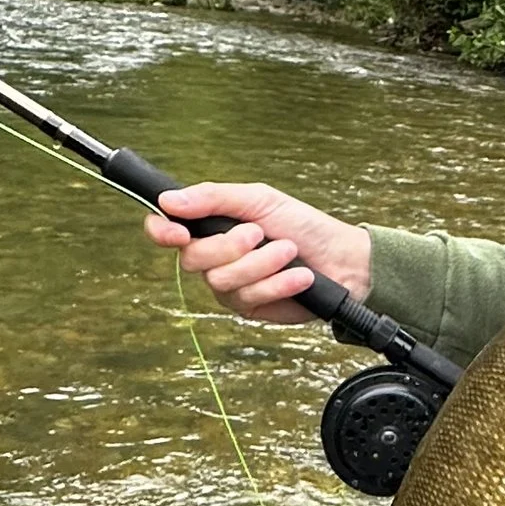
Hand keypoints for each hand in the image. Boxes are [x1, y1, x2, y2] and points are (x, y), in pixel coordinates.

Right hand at [141, 180, 371, 324]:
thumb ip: (214, 198)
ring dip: (262, 264)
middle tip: (260, 234)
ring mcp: (229, 285)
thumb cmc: (301, 225)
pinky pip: (249, 297)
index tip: (179, 232)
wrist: (341, 260)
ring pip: (222, 281)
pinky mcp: (249, 307)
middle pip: (194, 259)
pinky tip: (299, 276)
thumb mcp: (259, 200)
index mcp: (210, 226)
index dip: (163, 231)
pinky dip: (278, 283)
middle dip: (230, 246)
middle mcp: (213, 257)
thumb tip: (168, 200)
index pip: (166, 229)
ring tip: (289, 252)